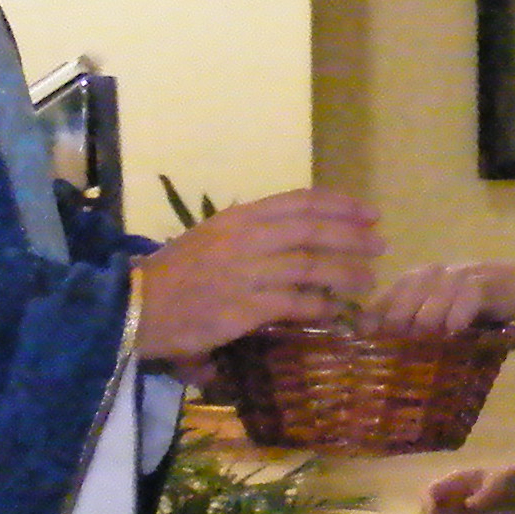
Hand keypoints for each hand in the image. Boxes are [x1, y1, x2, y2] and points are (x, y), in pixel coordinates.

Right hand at [133, 188, 379, 366]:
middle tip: (380, 244)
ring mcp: (244, 274)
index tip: (368, 213)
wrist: (134, 305)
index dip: (340, 205)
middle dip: (353, 236)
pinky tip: (333, 311)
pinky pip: (293, 304)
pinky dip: (319, 307)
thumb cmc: (173, 275)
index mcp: (238, 218)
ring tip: (368, 279)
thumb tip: (296, 239)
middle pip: (313, 230)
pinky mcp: (241, 309)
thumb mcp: (212, 239)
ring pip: (310, 266)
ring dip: (346, 272)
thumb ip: (252, 235)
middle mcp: (245, 239)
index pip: (300, 202)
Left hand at [365, 261, 514, 341]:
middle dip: (398, 318)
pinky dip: (459, 313)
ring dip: (428, 318)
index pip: (388, 295)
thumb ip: (412, 325)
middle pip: (407, 293)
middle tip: (394, 342)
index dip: (375, 315)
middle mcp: (434, 273)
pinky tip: (453, 331)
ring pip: (436, 295)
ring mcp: (459, 275)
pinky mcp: (484, 282)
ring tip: (422, 339)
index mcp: (417, 280)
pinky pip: (468, 296)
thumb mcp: (437, 314)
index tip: (365, 336)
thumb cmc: (468, 308)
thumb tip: (380, 350)